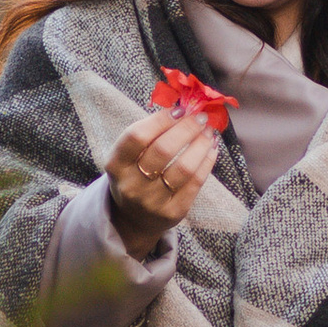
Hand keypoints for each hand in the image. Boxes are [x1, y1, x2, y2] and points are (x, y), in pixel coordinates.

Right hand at [105, 103, 219, 257]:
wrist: (133, 218)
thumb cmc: (134, 174)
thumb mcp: (129, 156)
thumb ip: (150, 132)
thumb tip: (184, 108)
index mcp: (116, 165)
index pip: (137, 136)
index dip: (160, 119)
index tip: (180, 109)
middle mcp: (131, 185)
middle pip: (163, 150)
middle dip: (186, 128)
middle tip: (200, 117)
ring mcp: (152, 202)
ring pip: (184, 168)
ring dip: (201, 144)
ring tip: (209, 132)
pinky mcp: (173, 212)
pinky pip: (196, 182)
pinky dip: (207, 161)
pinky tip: (211, 148)